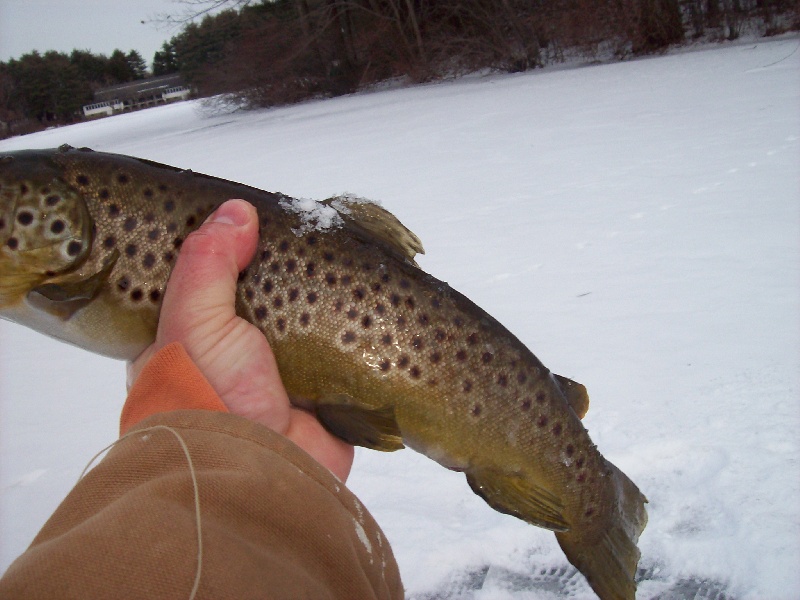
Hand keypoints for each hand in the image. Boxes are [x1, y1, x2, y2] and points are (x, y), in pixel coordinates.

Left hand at [128, 199, 353, 480]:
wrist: (256, 473)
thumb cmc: (205, 398)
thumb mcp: (191, 322)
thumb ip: (207, 265)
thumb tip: (237, 210)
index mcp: (194, 340)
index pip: (212, 284)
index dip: (232, 254)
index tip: (257, 220)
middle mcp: (239, 357)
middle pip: (267, 301)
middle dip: (289, 275)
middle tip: (313, 235)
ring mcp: (285, 374)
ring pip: (307, 324)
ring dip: (325, 302)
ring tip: (347, 255)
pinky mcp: (326, 391)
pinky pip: (342, 352)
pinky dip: (355, 331)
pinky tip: (371, 296)